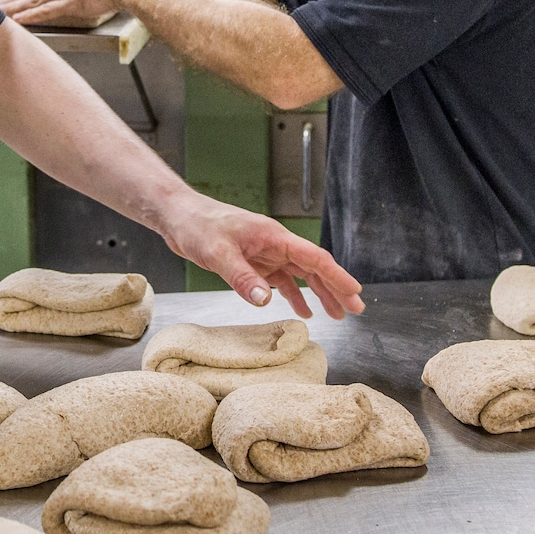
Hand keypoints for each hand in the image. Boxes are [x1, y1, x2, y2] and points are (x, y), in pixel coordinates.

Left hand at [162, 196, 365, 319]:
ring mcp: (266, 254)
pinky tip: (303, 311)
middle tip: (355, 310)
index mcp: (274, 237)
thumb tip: (266, 300)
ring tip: (337, 315)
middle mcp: (275, 245)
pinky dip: (294, 295)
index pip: (315, 258)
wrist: (179, 218)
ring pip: (301, 276)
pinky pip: (281, 281)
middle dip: (336, 289)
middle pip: (314, 268)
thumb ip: (243, 277)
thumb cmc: (199, 225)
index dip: (337, 276)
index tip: (355, 293)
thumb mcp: (218, 253)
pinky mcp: (254, 262)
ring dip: (319, 294)